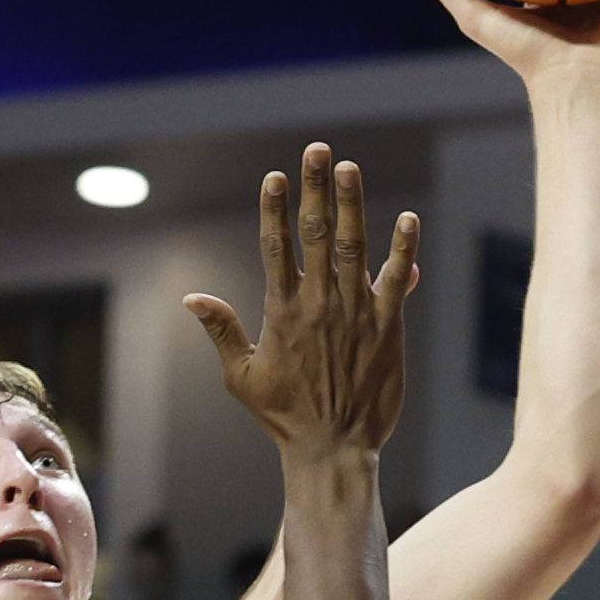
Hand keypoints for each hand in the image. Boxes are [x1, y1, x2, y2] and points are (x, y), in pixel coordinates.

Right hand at [185, 146, 416, 461]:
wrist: (333, 450)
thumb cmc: (284, 417)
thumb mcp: (241, 377)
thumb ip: (222, 331)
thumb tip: (191, 298)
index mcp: (281, 312)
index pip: (275, 247)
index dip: (275, 208)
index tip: (275, 176)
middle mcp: (318, 305)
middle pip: (315, 234)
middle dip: (315, 189)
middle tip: (317, 150)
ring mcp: (355, 314)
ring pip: (353, 247)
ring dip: (353, 205)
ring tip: (350, 168)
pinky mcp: (387, 327)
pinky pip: (396, 280)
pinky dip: (404, 249)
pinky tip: (408, 219)